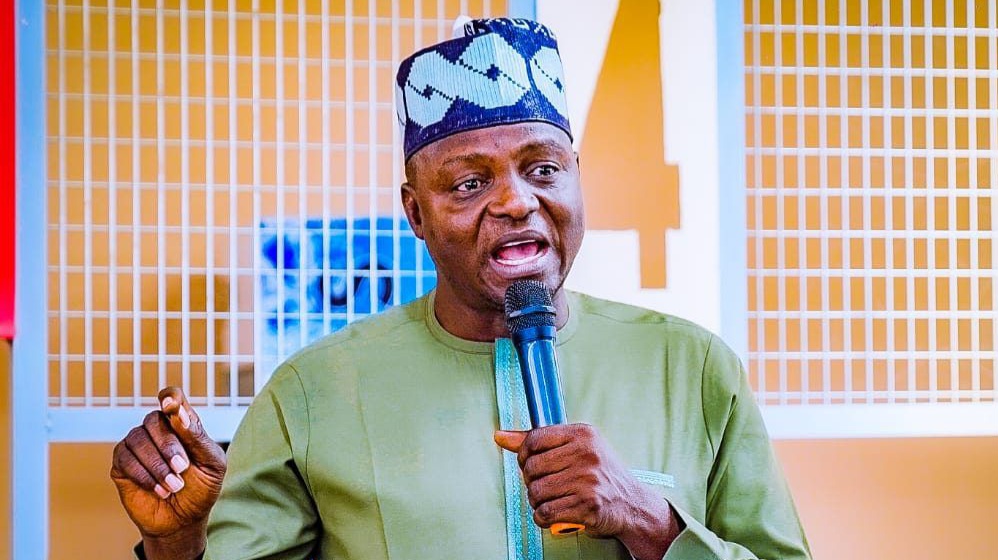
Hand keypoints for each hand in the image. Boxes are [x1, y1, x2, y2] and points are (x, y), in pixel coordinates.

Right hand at [110, 387, 225, 557]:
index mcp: (182, 423)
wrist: (183, 521)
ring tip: (174, 486)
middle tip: (182, 469)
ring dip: (157, 465)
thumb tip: (178, 412)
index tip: (171, 406)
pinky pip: (125, 459)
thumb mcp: (211, 463)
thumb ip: (197, 437)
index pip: (172, 398)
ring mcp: (137, 445)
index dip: (170, 398)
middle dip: (169, 446)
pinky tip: (158, 489)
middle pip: (154, 419)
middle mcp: (157, 429)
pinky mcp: (122, 464)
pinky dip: (143, 475)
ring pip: (137, 439)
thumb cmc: (201, 489)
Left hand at [494, 424, 682, 559]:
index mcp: (583, 434)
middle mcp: (586, 455)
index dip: (523, 454)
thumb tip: (500, 436)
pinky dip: (543, 517)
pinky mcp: (587, 507)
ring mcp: (587, 481)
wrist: (631, 504)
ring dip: (537, 501)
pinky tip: (554, 513)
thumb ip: (537, 441)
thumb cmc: (600, 474)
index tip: (530, 463)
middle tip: (545, 485)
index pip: (534, 440)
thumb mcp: (576, 447)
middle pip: (531, 468)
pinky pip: (545, 513)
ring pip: (535, 493)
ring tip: (551, 499)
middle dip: (531, 481)